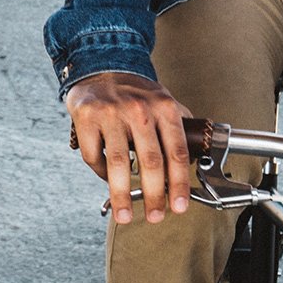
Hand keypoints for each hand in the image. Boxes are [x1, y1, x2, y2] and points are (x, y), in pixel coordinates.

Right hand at [65, 73, 192, 225]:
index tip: (179, 205)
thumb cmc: (135, 92)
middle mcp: (140, 109)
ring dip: (123, 195)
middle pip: (150, 162)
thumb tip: (196, 156)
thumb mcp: (163, 100)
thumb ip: (178, 125)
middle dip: (154, 196)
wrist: (101, 66)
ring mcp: (112, 112)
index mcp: (164, 107)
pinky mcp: (87, 117)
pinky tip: (106, 179)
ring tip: (125, 215)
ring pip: (119, 163)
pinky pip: (94, 155)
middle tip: (155, 216)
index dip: (179, 182)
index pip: (176, 151)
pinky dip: (100, 173)